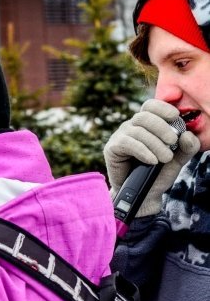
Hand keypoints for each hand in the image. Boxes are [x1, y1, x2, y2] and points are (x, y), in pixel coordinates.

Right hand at [104, 99, 199, 215]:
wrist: (144, 193)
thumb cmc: (159, 173)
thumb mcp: (179, 158)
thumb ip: (188, 146)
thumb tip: (188, 134)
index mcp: (147, 124)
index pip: (150, 106)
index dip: (162, 107)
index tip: (175, 116)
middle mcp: (132, 126)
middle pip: (144, 116)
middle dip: (161, 127)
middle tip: (172, 142)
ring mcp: (120, 136)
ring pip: (137, 130)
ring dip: (154, 144)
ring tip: (165, 158)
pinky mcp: (112, 148)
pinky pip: (127, 143)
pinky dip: (142, 151)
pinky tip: (152, 160)